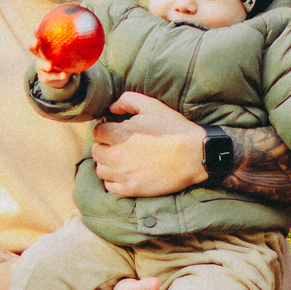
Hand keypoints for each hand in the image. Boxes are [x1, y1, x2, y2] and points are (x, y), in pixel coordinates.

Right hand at [28, 31, 87, 86]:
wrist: (57, 75)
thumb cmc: (63, 57)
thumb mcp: (67, 48)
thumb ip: (75, 38)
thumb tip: (90, 24)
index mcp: (44, 46)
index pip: (38, 36)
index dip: (36, 31)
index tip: (38, 26)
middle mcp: (41, 55)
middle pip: (33, 49)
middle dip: (33, 45)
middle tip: (36, 41)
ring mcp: (42, 67)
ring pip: (40, 65)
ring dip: (44, 64)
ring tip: (49, 65)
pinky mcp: (47, 77)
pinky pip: (52, 76)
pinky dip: (58, 76)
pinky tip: (64, 75)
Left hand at [89, 92, 206, 197]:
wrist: (193, 155)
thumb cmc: (173, 129)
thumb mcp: (152, 106)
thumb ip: (127, 100)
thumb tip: (111, 108)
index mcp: (118, 134)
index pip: (97, 132)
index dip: (106, 130)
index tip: (116, 132)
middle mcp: (116, 155)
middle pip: (96, 151)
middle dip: (105, 147)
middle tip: (119, 146)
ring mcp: (123, 174)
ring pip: (101, 170)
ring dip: (108, 164)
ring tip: (122, 160)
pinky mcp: (131, 189)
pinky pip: (110, 186)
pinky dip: (114, 180)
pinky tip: (126, 174)